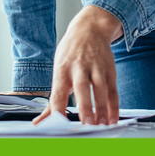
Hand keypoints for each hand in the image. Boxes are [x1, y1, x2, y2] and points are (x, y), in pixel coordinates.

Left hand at [34, 5, 122, 124]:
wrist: (90, 29)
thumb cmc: (70, 54)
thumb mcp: (58, 70)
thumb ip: (53, 99)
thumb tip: (40, 122)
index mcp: (62, 70)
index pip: (58, 92)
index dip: (58, 108)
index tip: (59, 123)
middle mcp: (79, 68)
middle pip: (82, 88)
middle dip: (85, 107)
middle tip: (87, 124)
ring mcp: (96, 68)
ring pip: (101, 89)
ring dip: (102, 109)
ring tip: (102, 125)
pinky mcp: (109, 70)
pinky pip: (113, 90)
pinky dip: (114, 106)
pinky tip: (113, 119)